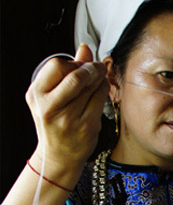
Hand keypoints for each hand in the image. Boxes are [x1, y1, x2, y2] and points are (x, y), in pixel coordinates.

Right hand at [27, 44, 108, 177]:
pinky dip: (104, 90)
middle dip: (91, 68)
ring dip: (100, 78)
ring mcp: (69, 117)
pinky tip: (101, 91)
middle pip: (77, 75)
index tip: (81, 65)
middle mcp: (50, 107)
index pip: (57, 65)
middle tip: (96, 69)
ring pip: (92, 86)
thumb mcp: (52, 96)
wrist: (59, 155)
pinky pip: (101, 99)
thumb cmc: (55, 122)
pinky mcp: (86, 125)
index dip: (74, 62)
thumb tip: (84, 48)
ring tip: (99, 79)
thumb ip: (68, 71)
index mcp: (36, 95)